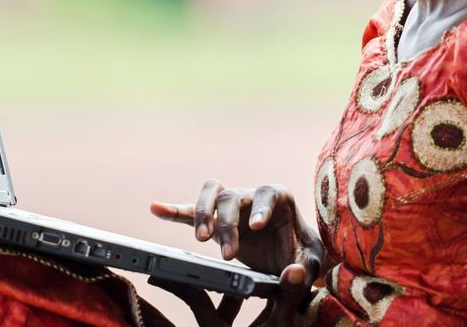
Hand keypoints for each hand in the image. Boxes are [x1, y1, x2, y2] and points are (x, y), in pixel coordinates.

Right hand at [150, 181, 324, 325]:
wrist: (286, 257)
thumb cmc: (300, 254)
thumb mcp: (310, 263)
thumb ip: (305, 270)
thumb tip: (291, 273)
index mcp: (278, 199)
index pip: (268, 194)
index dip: (261, 207)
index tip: (256, 226)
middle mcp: (251, 198)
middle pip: (234, 197)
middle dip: (228, 224)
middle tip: (228, 255)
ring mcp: (230, 208)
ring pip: (211, 196)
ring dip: (203, 214)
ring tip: (201, 240)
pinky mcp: (213, 220)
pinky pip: (189, 211)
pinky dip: (174, 210)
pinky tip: (156, 208)